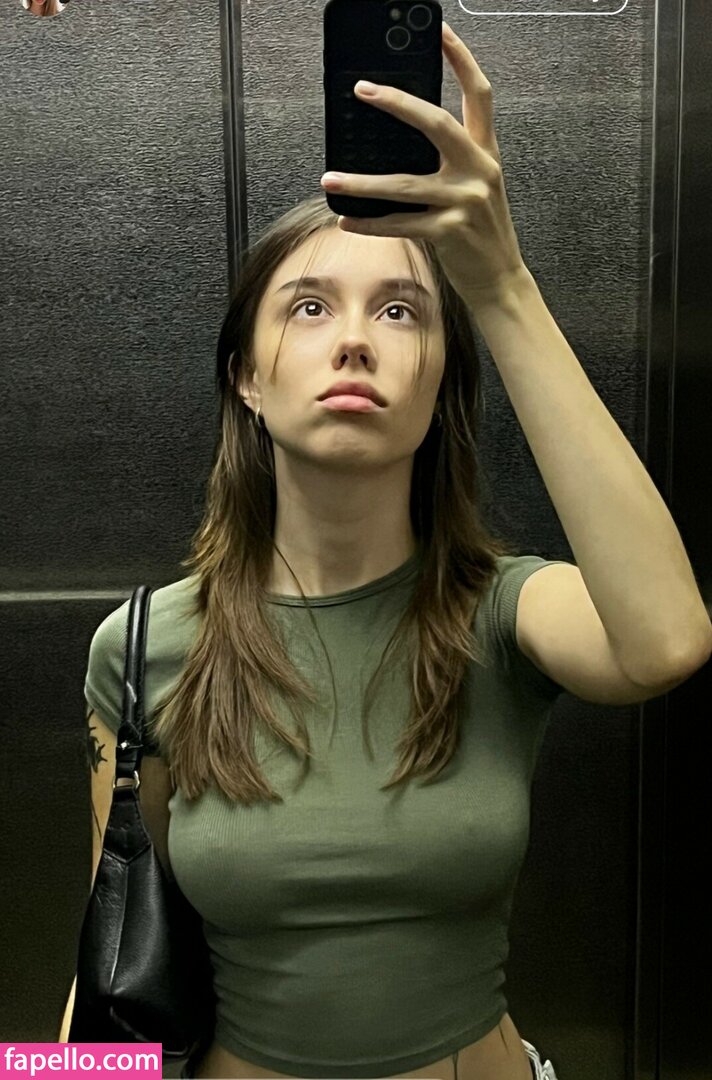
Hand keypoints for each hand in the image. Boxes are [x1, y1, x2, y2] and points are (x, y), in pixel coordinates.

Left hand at [320, 23, 527, 306]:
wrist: (501, 279)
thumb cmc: (481, 232)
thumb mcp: (475, 187)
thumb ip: (450, 161)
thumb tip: (397, 144)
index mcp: (485, 152)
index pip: (479, 95)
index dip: (461, 59)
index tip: (440, 31)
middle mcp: (479, 170)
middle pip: (437, 123)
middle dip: (397, 103)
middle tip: (363, 90)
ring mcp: (465, 201)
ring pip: (405, 184)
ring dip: (362, 182)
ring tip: (330, 178)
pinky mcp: (450, 232)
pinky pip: (401, 224)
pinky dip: (370, 223)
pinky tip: (347, 219)